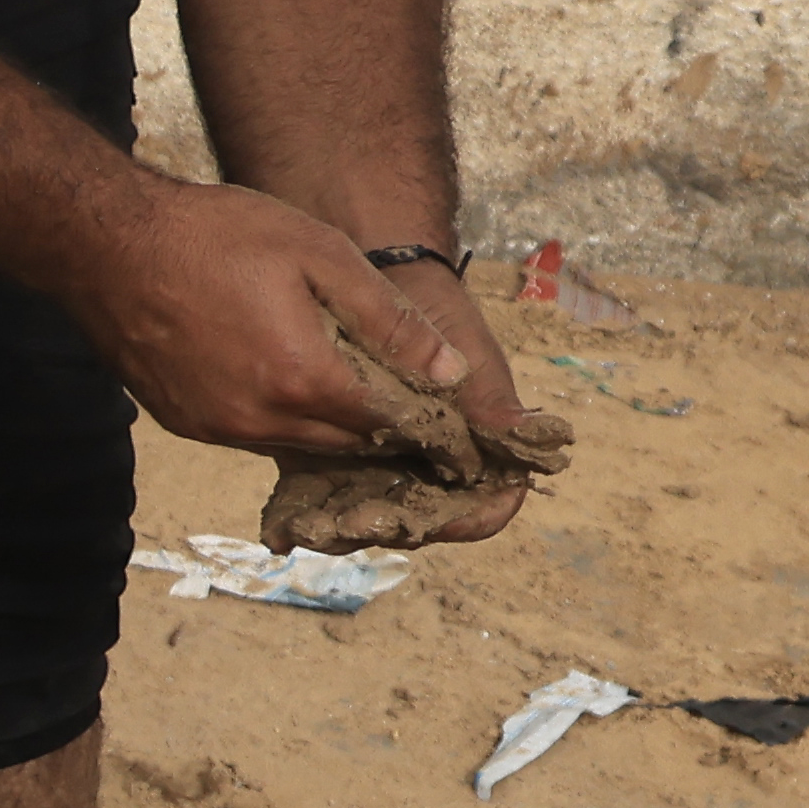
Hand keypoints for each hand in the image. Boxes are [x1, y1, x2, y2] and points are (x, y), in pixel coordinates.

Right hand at [71, 185, 492, 461]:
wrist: (106, 243)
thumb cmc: (215, 234)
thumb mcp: (317, 254)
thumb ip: (386, 318)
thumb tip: (450, 373)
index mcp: (302, 379)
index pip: (386, 423)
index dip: (423, 418)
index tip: (444, 411)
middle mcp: (260, 420)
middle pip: (344, 444)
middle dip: (380, 428)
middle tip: (404, 400)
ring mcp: (216, 427)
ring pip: (297, 444)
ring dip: (327, 425)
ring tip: (345, 388)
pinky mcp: (184, 422)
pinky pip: (250, 436)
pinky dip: (278, 419)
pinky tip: (281, 382)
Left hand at [293, 257, 568, 549]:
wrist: (380, 277)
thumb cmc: (434, 311)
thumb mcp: (463, 348)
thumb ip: (488, 397)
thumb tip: (530, 435)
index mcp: (478, 450)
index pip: (485, 507)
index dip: (464, 520)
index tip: (431, 522)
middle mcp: (430, 468)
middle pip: (419, 524)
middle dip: (386, 530)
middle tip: (348, 525)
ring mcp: (383, 465)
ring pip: (369, 518)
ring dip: (343, 530)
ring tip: (308, 529)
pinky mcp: (335, 456)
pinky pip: (324, 500)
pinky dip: (305, 516)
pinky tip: (278, 529)